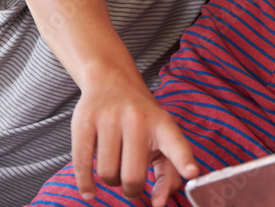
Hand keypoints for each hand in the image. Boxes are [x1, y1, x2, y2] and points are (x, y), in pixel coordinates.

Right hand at [71, 75, 197, 205]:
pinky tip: (90, 192)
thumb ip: (168, 171)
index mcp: (163, 124)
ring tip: (115, 172)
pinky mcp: (85, 122)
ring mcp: (110, 119)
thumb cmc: (141, 118)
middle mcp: (138, 119)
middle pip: (133, 175)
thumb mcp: (161, 136)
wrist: (112, 80)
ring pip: (108, 173)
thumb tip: (159, 202)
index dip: (184, 160)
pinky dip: (85, 184)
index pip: (176, 144)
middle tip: (132, 186)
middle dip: (132, 190)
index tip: (192, 173)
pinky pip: (82, 164)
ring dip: (111, 182)